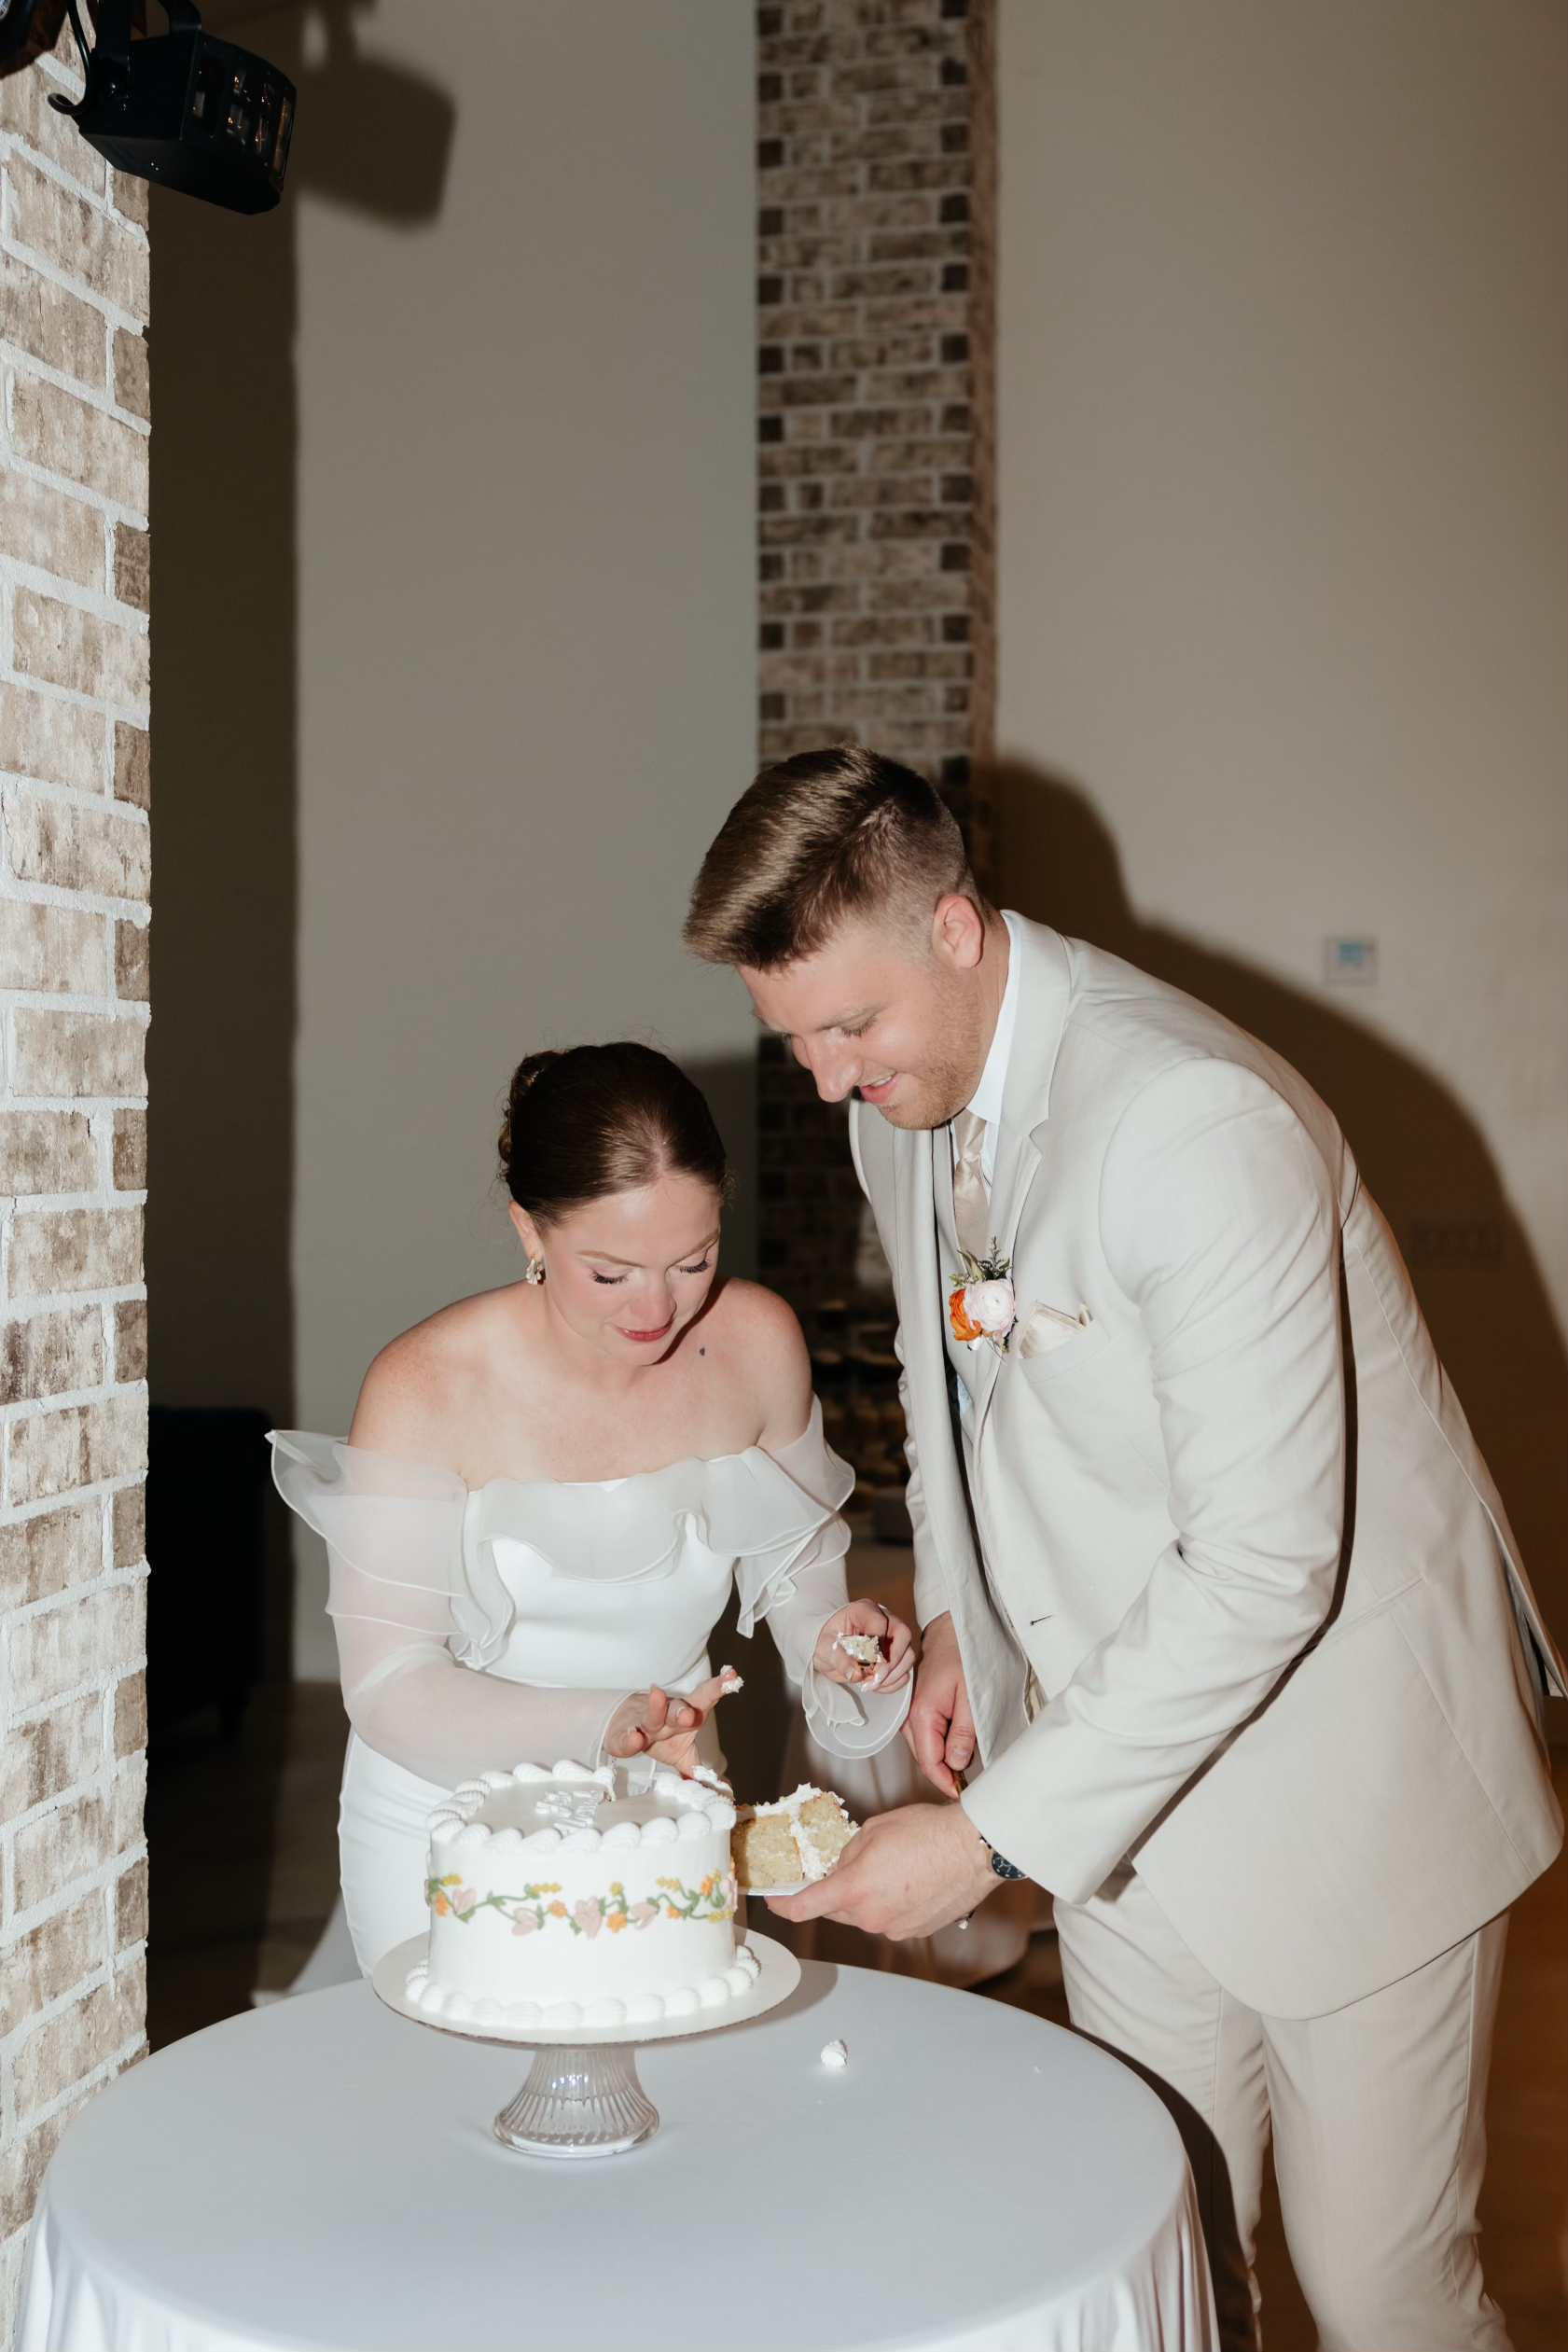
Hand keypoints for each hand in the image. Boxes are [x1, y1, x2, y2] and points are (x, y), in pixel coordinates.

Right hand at [603, 1668, 736, 1774]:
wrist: (625, 1730)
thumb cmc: (662, 1739)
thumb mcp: (683, 1754)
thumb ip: (697, 1769)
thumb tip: (719, 1787)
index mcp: (685, 1719)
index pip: (703, 1699)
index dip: (717, 1688)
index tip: (731, 1676)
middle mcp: (666, 1718)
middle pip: (677, 1709)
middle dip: (683, 1710)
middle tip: (688, 1714)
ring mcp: (644, 1725)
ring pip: (652, 1716)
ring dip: (656, 1707)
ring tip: (658, 1694)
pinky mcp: (622, 1737)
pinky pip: (625, 1739)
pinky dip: (629, 1739)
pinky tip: (633, 1736)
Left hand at [766, 1801, 996, 1939]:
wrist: (973, 1849)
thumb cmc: (928, 1832)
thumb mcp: (872, 1830)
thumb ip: (846, 1854)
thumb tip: (838, 1869)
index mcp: (854, 1890)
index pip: (804, 1907)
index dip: (782, 1904)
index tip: (774, 1899)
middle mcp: (870, 1916)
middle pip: (836, 1909)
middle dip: (836, 1889)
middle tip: (852, 1864)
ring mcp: (894, 1927)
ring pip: (864, 1914)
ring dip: (867, 1895)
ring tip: (893, 1866)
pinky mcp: (914, 1931)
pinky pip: (889, 1917)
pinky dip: (890, 1902)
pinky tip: (908, 1879)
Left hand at [811, 1600, 914, 1691]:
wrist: (826, 1649)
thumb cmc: (824, 1642)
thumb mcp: (824, 1648)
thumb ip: (839, 1659)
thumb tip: (856, 1674)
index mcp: (864, 1610)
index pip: (879, 1622)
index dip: (875, 1645)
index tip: (865, 1663)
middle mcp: (884, 1620)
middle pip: (903, 1634)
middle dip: (890, 1661)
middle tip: (874, 1677)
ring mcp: (892, 1638)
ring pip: (908, 1654)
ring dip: (892, 1675)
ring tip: (870, 1684)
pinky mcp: (895, 1656)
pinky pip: (904, 1670)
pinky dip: (893, 1682)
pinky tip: (875, 1685)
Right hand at [902, 1610, 974, 1795]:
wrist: (949, 1635)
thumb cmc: (962, 1659)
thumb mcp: (970, 1698)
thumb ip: (963, 1734)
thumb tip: (957, 1765)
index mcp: (921, 1716)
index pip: (929, 1764)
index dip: (946, 1783)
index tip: (962, 1795)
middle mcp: (909, 1719)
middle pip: (926, 1760)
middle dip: (946, 1774)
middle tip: (971, 1782)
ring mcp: (910, 1716)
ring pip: (926, 1751)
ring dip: (944, 1761)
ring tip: (968, 1760)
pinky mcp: (916, 1713)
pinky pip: (927, 1739)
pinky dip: (941, 1747)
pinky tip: (958, 1743)